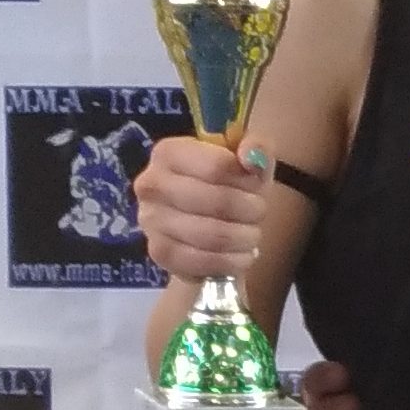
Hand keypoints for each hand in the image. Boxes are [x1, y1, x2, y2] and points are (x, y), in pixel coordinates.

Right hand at [133, 135, 267, 283]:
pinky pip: (204, 262)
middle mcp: (151, 184)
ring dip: (245, 237)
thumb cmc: (227, 183)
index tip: (256, 185)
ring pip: (213, 235)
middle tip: (259, 212)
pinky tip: (243, 255)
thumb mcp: (246, 157)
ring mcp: (151, 221)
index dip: (248, 181)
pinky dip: (233, 261)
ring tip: (252, 233)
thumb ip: (256, 147)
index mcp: (168, 152)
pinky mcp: (159, 253)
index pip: (217, 167)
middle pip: (217, 202)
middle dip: (250, 210)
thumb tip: (251, 159)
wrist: (207, 222)